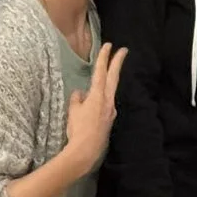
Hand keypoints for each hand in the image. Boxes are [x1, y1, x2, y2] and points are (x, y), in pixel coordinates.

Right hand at [59, 43, 126, 175]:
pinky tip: (98, 99)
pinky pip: (107, 103)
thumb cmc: (78, 129)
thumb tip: (80, 93)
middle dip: (117, 62)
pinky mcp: (109, 119)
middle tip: (124, 50)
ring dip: (111, 78)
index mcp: (98, 95)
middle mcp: (108, 100)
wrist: (87, 150)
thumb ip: (77, 99)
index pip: (101, 72)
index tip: (109, 45)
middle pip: (113, 77)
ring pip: (112, 90)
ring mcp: (111, 110)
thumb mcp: (73, 111)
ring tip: (109, 71)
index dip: (104, 58)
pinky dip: (104, 95)